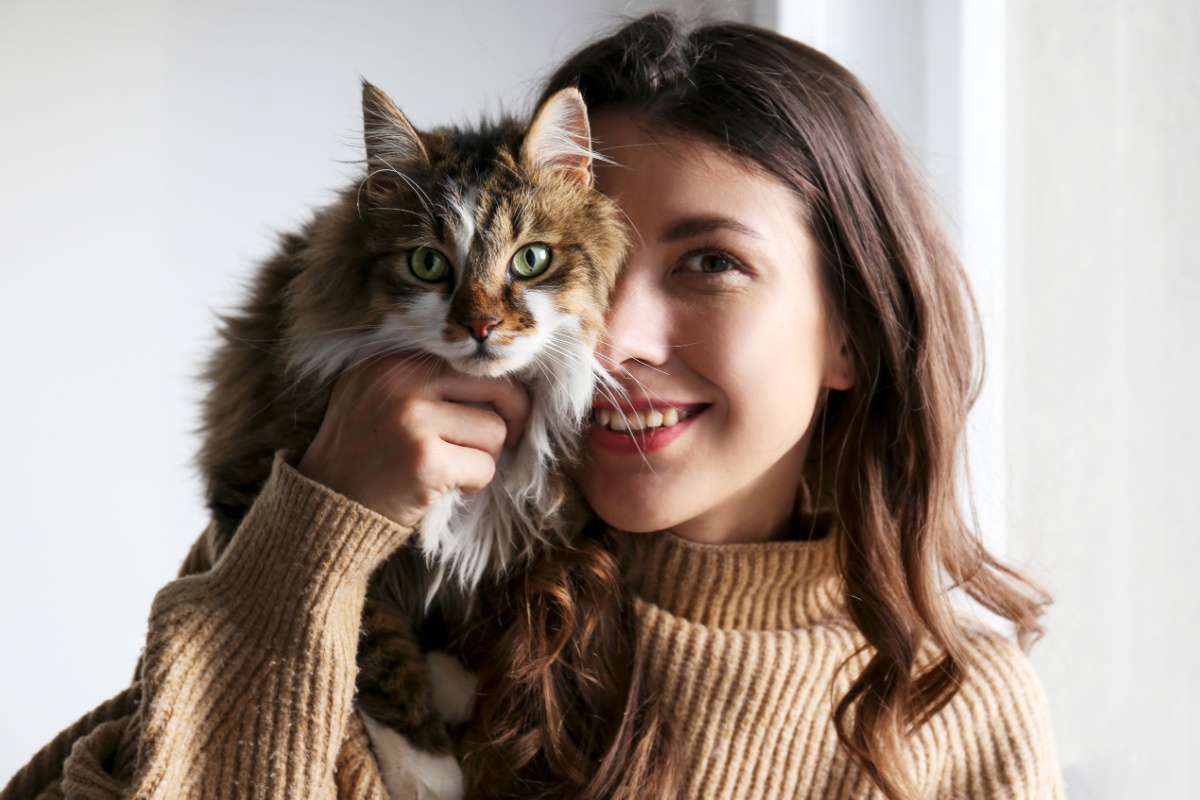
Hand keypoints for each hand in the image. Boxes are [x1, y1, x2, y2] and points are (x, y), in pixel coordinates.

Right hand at [297, 357, 529, 527]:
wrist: (323, 506)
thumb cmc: (361, 456)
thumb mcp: (374, 397)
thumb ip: (421, 380)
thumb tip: (496, 378)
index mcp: (391, 361)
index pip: (468, 361)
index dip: (497, 388)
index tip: (500, 409)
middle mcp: (400, 381)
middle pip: (493, 386)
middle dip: (514, 414)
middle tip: (512, 437)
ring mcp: (412, 420)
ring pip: (494, 432)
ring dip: (485, 458)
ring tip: (454, 470)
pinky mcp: (425, 461)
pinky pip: (484, 468)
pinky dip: (474, 484)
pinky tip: (446, 488)